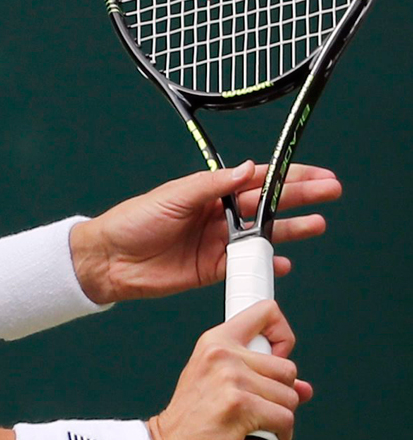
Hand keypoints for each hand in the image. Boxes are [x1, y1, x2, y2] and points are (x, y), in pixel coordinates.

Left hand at [70, 161, 339, 303]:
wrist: (109, 259)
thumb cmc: (133, 220)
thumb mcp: (173, 196)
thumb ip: (211, 185)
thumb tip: (248, 169)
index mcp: (207, 192)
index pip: (254, 181)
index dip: (286, 177)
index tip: (315, 174)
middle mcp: (216, 216)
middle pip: (267, 206)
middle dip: (299, 198)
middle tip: (331, 193)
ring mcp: (216, 243)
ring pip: (263, 236)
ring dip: (290, 231)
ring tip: (318, 224)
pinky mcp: (212, 270)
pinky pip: (246, 266)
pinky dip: (266, 265)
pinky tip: (285, 262)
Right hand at [148, 300, 310, 439]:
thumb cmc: (193, 417)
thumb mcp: (217, 382)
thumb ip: (259, 376)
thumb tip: (304, 388)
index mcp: (215, 341)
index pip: (265, 312)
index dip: (282, 334)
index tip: (278, 354)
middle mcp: (221, 354)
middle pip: (288, 368)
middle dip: (280, 394)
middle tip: (256, 406)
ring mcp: (230, 378)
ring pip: (290, 397)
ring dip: (279, 417)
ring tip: (254, 422)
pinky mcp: (240, 404)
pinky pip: (285, 419)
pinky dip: (279, 435)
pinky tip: (256, 436)